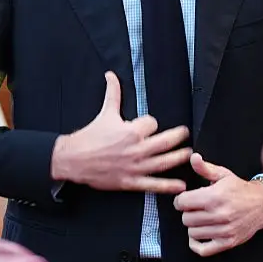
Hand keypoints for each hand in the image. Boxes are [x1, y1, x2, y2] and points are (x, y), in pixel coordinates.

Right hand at [50, 72, 191, 193]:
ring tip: (189, 154)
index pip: (152, 123)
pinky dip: (167, 186)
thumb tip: (111, 75)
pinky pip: (152, 184)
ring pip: (163, 162)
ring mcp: (135, 167)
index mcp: (131, 131)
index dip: (151, 123)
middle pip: (165, 142)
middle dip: (178, 137)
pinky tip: (180, 185)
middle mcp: (136, 149)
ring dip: (178, 158)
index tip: (150, 125)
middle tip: (185, 133)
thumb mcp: (105, 113)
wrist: (73, 160)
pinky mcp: (130, 182)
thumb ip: (112, 93)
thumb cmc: (90, 137)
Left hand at [174, 153, 262, 256]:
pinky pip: (203, 250)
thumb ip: (205, 168)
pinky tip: (199, 235)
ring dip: (193, 226)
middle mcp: (219, 214)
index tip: (185, 199)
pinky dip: (196, 244)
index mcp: (214, 196)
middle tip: (195, 208)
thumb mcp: (223, 174)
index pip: (182, 203)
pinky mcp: (228, 242)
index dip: (180, 200)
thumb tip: (193, 158)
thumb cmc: (240, 189)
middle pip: (186, 218)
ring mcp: (224, 230)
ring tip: (201, 218)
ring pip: (192, 232)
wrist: (262, 204)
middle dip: (187, 212)